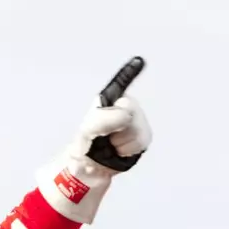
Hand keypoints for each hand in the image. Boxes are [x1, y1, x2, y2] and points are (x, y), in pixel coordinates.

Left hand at [36, 58, 152, 223]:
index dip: (130, 72)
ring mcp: (135, 122)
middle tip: (106, 137)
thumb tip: (125, 114)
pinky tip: (119, 150)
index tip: (139, 60)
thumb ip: (104, 119)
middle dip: (118, 127)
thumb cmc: (85, 147)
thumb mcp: (89, 130)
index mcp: (110, 103)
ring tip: (111, 145)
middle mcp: (125, 108)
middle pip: (132, 112)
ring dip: (121, 141)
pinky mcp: (142, 137)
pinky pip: (141, 141)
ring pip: (137, 129)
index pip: (121, 85)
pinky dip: (128, 149)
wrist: (90, 168)